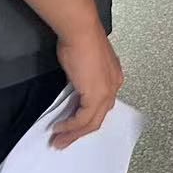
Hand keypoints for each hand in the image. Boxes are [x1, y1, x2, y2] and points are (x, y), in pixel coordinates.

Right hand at [51, 27, 123, 147]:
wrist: (81, 31)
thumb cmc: (80, 40)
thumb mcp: (83, 64)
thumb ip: (83, 79)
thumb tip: (74, 90)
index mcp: (113, 78)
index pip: (101, 106)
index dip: (86, 119)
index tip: (71, 127)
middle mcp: (114, 86)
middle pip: (98, 118)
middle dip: (78, 133)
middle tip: (63, 141)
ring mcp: (106, 92)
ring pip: (91, 122)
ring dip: (73, 134)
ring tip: (58, 141)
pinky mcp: (96, 96)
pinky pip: (83, 119)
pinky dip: (70, 127)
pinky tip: (59, 129)